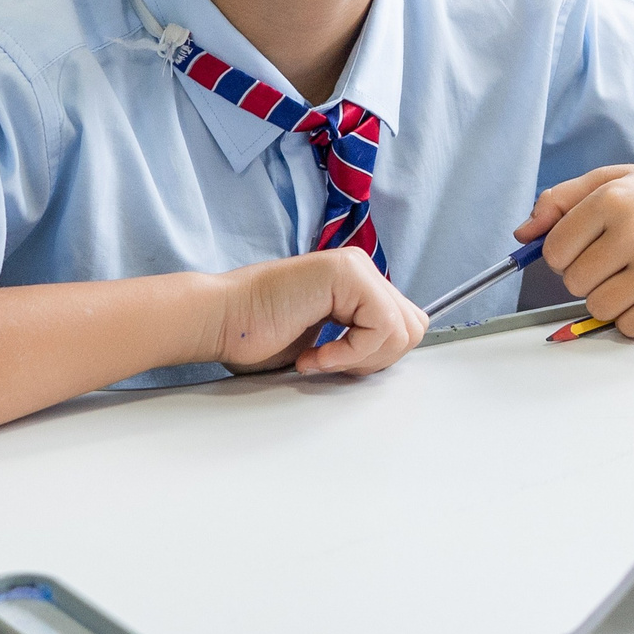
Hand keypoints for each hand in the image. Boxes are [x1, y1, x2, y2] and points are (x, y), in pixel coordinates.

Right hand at [209, 248, 427, 377]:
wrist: (221, 321)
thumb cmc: (257, 335)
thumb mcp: (328, 345)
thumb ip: (362, 340)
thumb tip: (395, 353)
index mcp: (358, 285)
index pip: (405, 326)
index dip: (377, 358)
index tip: (337, 365)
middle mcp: (361, 270)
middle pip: (412, 327)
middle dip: (376, 360)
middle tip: (332, 363)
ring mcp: (355, 267)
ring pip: (402, 329)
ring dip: (361, 358)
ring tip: (320, 358)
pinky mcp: (347, 273)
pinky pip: (381, 325)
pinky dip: (350, 352)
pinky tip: (315, 354)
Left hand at [517, 163, 633, 337]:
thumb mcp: (617, 179)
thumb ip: (562, 201)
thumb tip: (523, 235)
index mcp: (614, 197)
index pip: (555, 250)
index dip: (566, 253)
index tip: (589, 246)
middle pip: (574, 282)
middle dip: (589, 275)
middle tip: (619, 259)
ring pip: (598, 308)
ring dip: (611, 298)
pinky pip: (630, 327)